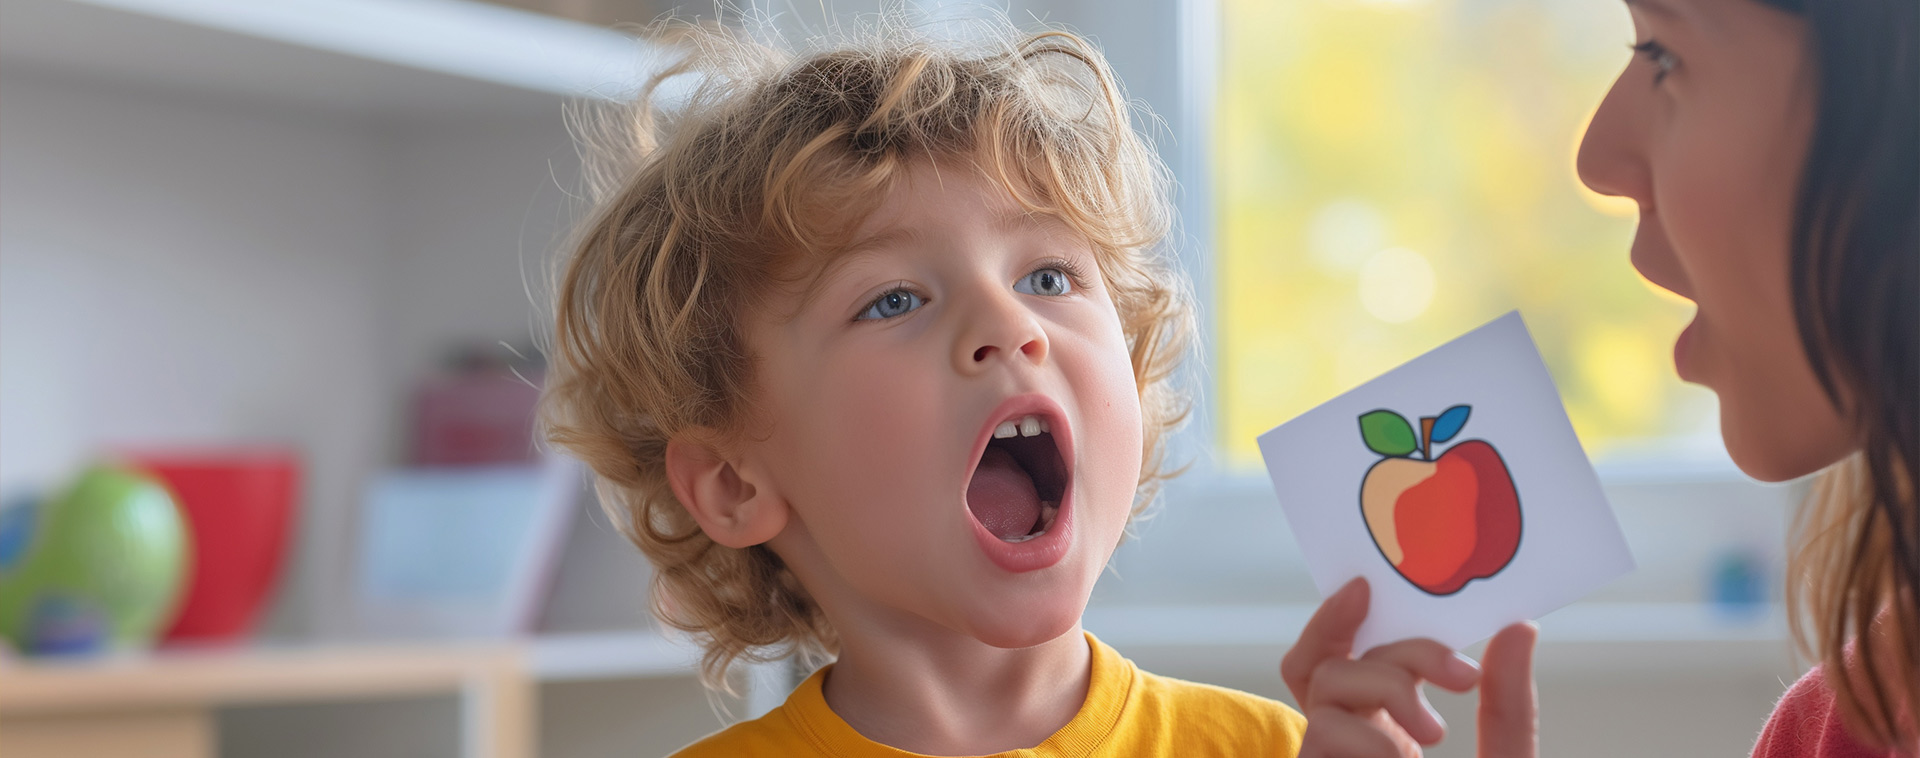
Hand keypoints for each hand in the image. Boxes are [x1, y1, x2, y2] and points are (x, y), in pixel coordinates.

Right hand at [1280, 578, 1539, 756]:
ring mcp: (1330, 753)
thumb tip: (1520, 627)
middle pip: (1333, 660)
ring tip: (1433, 734)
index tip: (1365, 587)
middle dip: (1401, 649)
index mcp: (1388, 732)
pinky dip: (1370, 739)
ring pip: (1326, 682)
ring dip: (1387, 687)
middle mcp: (1352, 741)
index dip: (1337, 617)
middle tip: (1462, 676)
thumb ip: (1508, 709)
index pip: (1342, 660)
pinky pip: (1323, 728)